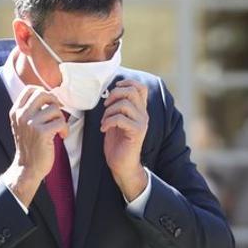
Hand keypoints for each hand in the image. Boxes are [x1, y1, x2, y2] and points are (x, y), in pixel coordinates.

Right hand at [2, 85, 67, 207]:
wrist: (27, 168)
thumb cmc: (29, 146)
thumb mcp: (22, 125)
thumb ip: (30, 110)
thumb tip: (49, 96)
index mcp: (16, 112)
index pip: (29, 89)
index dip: (43, 92)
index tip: (49, 103)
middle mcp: (21, 115)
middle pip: (43, 94)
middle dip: (54, 101)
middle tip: (57, 112)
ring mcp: (31, 124)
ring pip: (54, 108)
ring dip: (61, 118)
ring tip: (59, 128)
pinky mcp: (42, 133)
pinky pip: (60, 122)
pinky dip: (65, 129)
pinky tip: (62, 135)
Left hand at [101, 80, 148, 201]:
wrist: (122, 165)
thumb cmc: (117, 143)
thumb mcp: (116, 121)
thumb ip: (117, 107)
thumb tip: (109, 93)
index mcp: (139, 109)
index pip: (140, 87)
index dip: (127, 83)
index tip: (114, 88)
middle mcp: (143, 114)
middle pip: (132, 91)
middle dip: (114, 95)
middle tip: (105, 106)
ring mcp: (141, 123)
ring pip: (125, 104)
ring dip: (108, 111)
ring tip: (104, 121)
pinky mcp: (137, 132)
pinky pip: (120, 119)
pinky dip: (108, 122)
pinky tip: (104, 129)